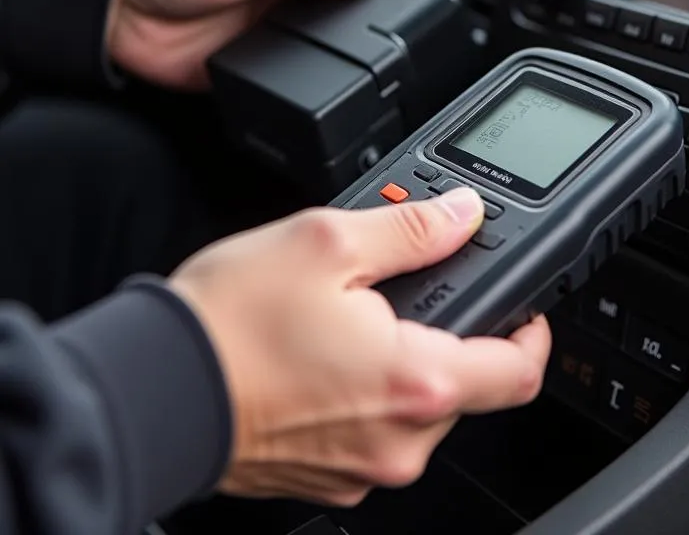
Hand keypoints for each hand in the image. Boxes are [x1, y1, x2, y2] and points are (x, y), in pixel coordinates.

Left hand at [106, 0, 414, 89]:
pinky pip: (309, 69)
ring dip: (354, 42)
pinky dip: (324, 73)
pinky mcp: (270, 57)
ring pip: (340, 34)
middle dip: (382, 5)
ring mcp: (286, 18)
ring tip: (375, 53)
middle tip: (404, 23)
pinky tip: (334, 77)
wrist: (113, 11)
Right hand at [170, 188, 549, 505]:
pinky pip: (377, 430)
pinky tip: (329, 354)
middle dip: (457, 335)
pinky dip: (371, 390)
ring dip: (409, 361)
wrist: (152, 389)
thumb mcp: (328, 242)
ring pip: (422, 408)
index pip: (520, 371)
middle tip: (415, 291)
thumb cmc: (229, 325)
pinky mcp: (329, 475)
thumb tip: (462, 215)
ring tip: (358, 318)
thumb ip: (412, 228)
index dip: (534, 330)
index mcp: (415, 382)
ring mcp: (363, 467)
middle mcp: (398, 440)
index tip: (524, 304)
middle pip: (470, 387)